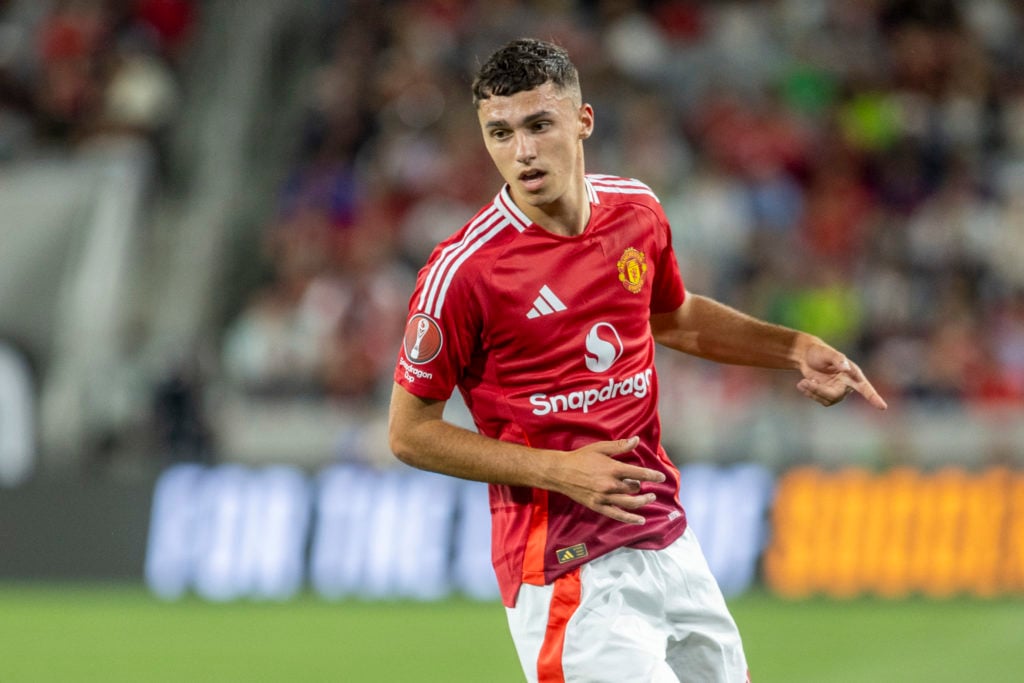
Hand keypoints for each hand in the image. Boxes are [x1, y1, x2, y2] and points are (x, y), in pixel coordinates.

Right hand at [548, 436, 665, 524]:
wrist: (561, 472)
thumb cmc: (580, 458)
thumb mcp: (600, 448)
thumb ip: (620, 446)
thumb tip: (636, 440)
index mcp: (613, 469)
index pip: (639, 474)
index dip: (653, 476)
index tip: (661, 477)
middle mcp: (611, 485)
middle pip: (634, 488)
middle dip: (641, 486)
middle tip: (644, 485)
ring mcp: (605, 497)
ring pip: (630, 503)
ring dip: (642, 501)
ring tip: (650, 498)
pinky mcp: (598, 506)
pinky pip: (617, 515)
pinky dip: (630, 518)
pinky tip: (640, 520)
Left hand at [796, 340, 887, 409]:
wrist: (807, 356)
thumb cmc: (819, 352)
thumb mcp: (827, 353)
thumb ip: (838, 359)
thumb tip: (846, 368)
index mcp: (853, 373)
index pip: (865, 388)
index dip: (873, 397)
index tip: (882, 407)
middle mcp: (848, 384)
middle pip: (835, 395)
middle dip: (818, 391)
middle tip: (802, 382)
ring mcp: (838, 391)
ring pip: (827, 400)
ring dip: (812, 392)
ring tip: (802, 382)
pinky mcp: (828, 395)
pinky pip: (820, 400)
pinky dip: (810, 393)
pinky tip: (803, 384)